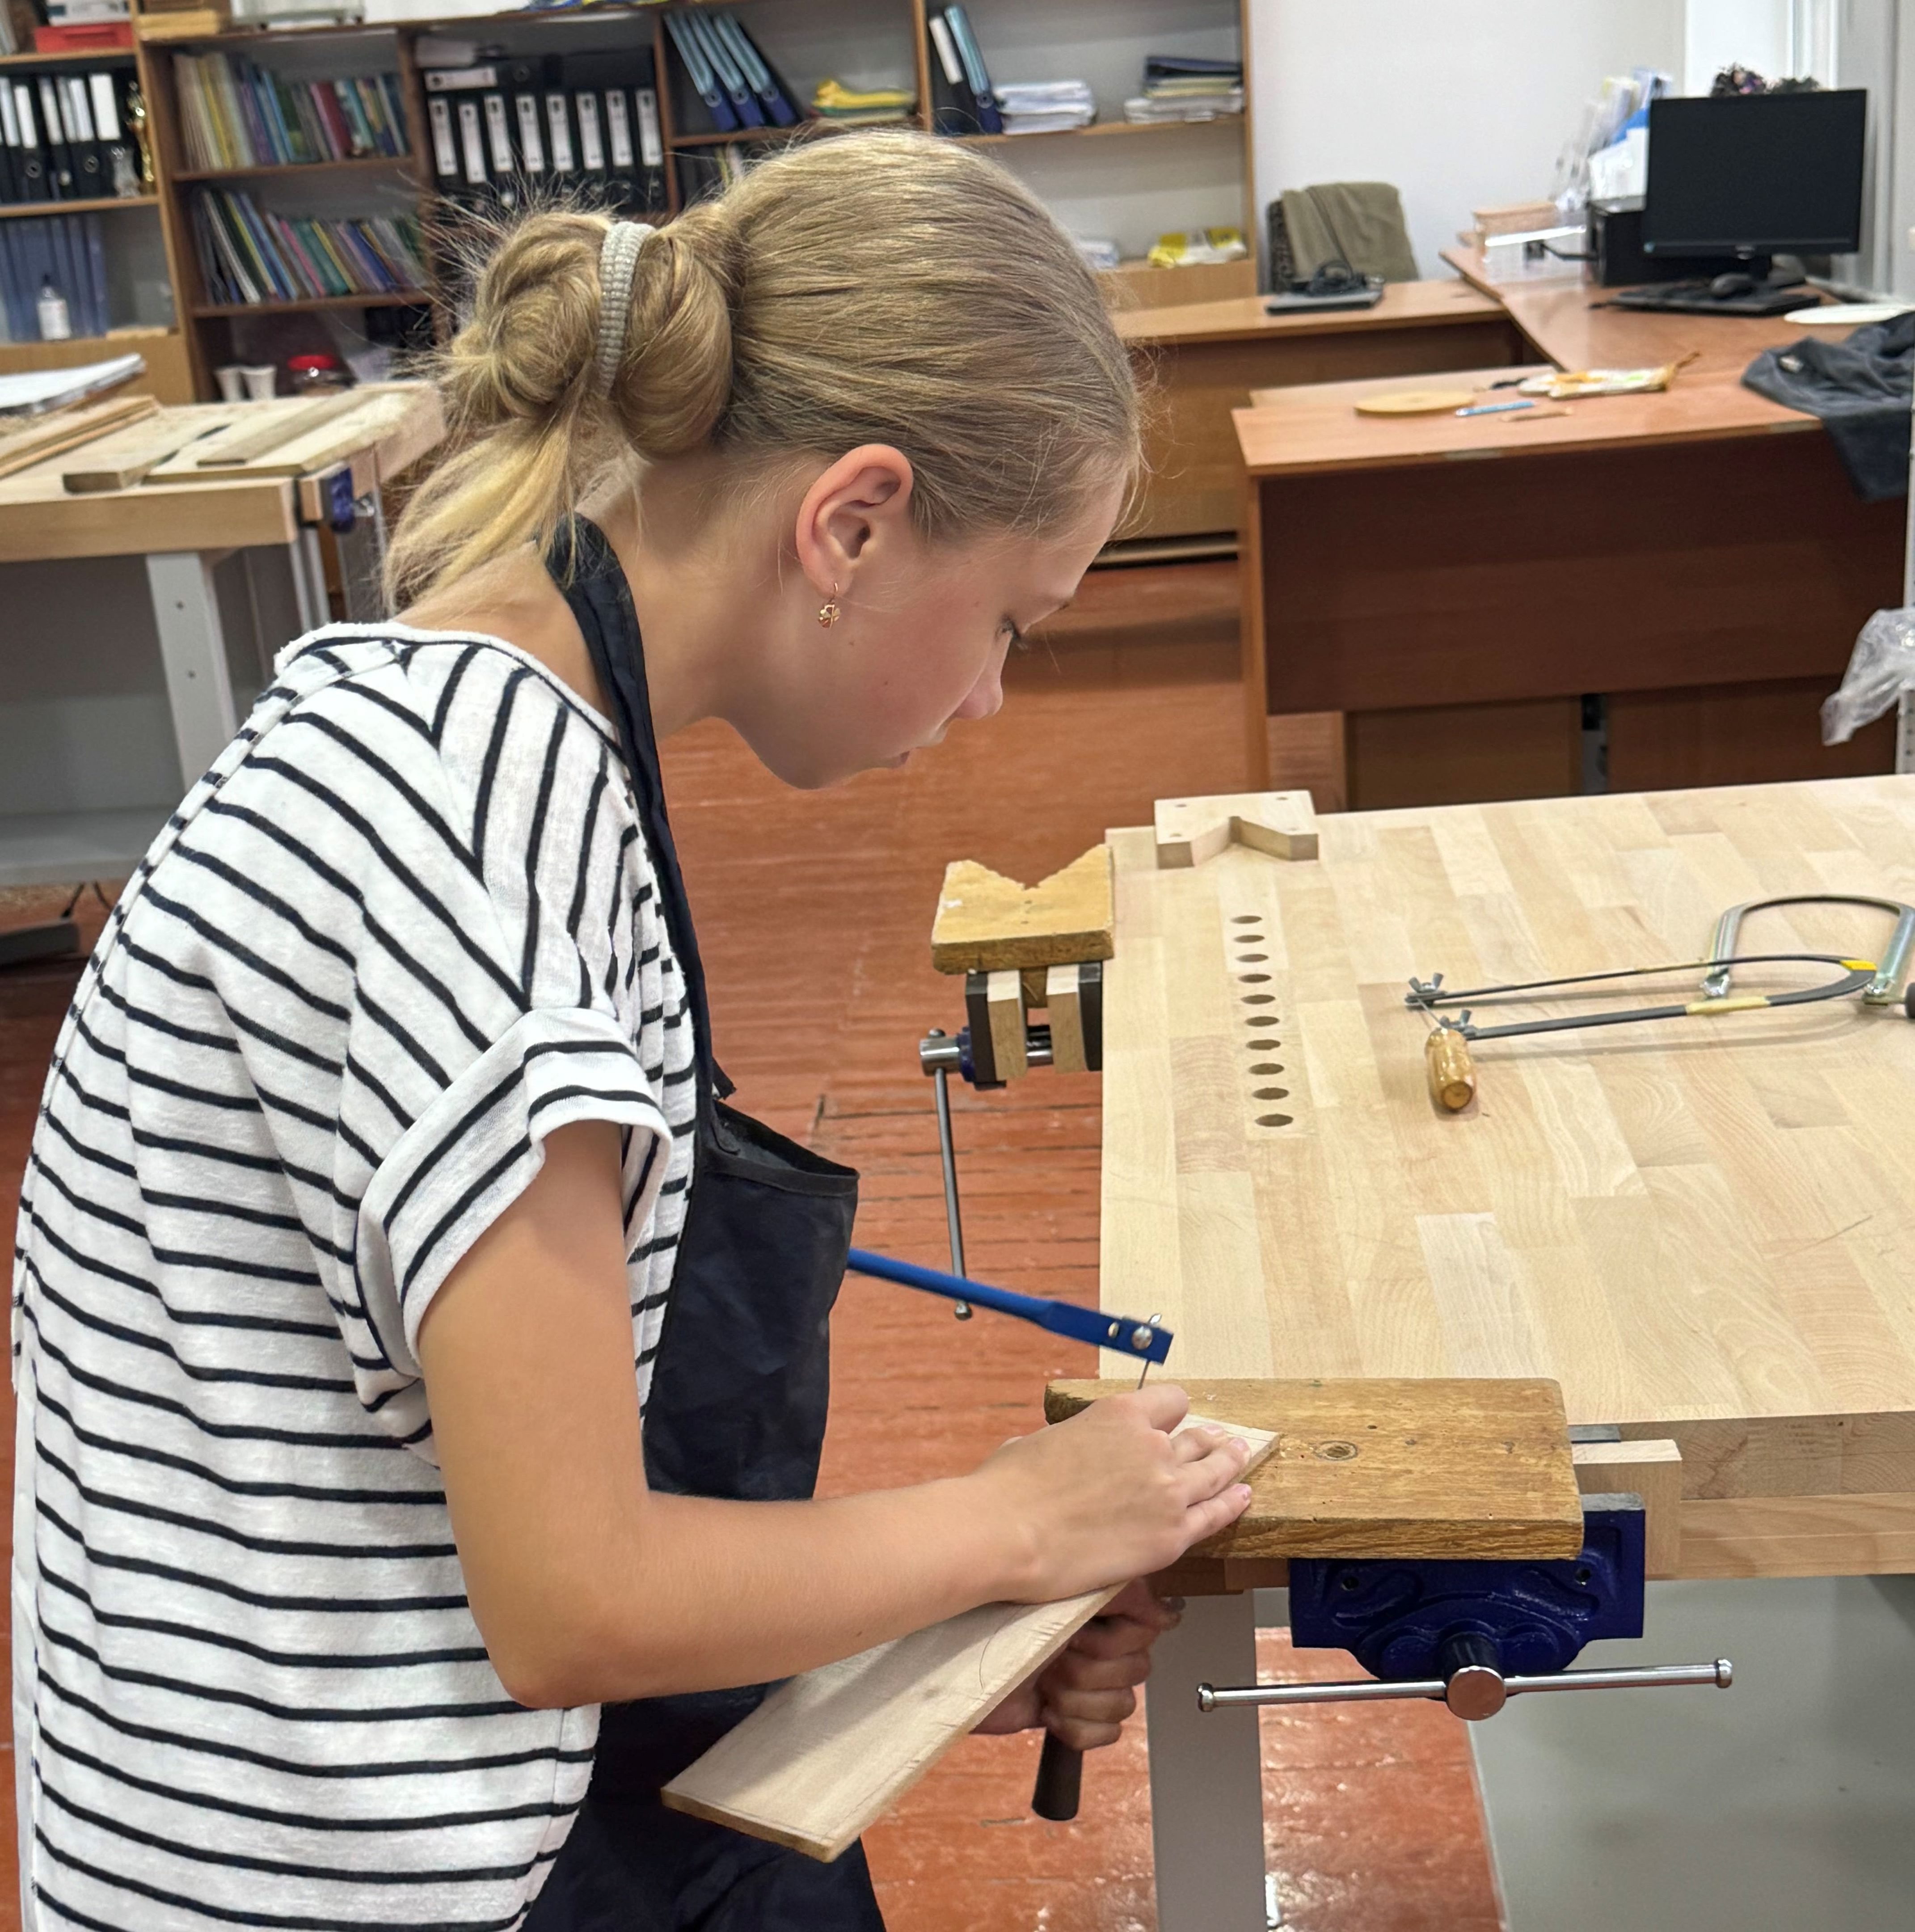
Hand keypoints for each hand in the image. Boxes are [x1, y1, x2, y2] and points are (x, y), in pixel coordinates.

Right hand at [969, 1384, 1253, 1602]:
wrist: (1010, 1532)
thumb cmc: (1012, 1486)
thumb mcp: (1042, 1441)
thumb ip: (1072, 1442)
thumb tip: (1066, 1454)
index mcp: (1119, 1414)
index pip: (1169, 1401)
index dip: (1172, 1412)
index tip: (1172, 1421)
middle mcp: (1153, 1446)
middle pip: (1198, 1437)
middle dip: (1208, 1440)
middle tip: (1218, 1441)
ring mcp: (1168, 1492)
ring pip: (1216, 1471)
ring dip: (1230, 1463)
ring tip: (1240, 1457)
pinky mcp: (1172, 1536)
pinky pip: (1216, 1515)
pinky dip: (1233, 1504)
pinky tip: (1242, 1497)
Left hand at [975, 1580, 1179, 1746]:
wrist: (950, 1665)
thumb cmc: (991, 1619)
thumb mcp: (1057, 1593)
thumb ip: (1118, 1594)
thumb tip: (1167, 1612)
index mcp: (1098, 1605)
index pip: (1149, 1627)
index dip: (1114, 1641)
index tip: (1081, 1633)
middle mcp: (1096, 1640)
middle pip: (1138, 1671)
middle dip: (1088, 1672)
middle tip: (1053, 1657)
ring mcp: (1085, 1680)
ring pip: (1123, 1705)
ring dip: (1076, 1700)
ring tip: (1043, 1683)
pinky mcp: (1072, 1715)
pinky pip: (1106, 1734)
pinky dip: (1075, 1728)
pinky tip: (1047, 1710)